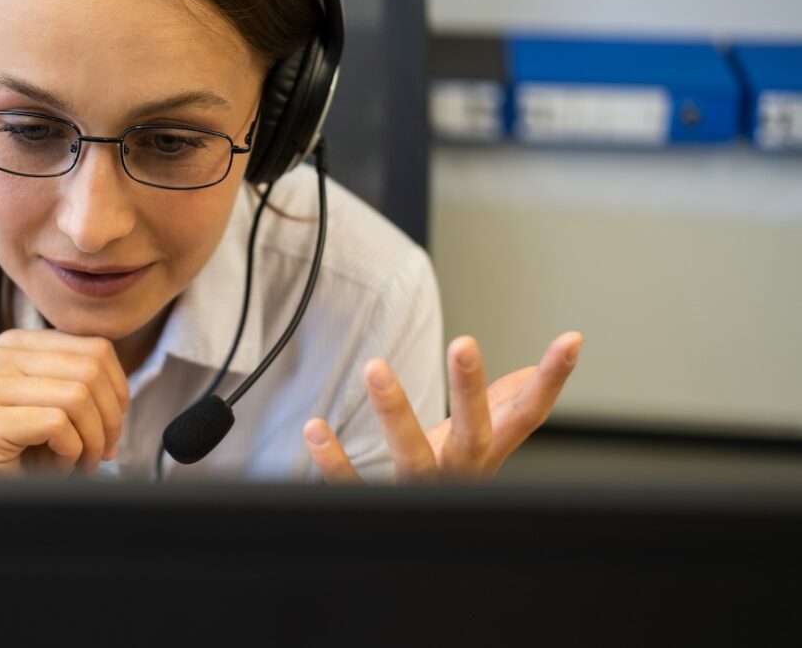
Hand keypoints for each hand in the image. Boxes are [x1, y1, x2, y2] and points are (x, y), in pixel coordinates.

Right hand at [0, 329, 129, 476]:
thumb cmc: (30, 451)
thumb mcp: (63, 403)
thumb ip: (88, 381)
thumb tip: (123, 396)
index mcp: (15, 344)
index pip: (96, 348)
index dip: (118, 391)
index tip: (112, 426)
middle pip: (89, 371)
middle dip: (109, 420)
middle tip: (103, 453)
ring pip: (77, 397)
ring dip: (91, 441)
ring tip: (81, 463)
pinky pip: (56, 424)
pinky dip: (70, 453)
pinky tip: (57, 467)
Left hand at [303, 332, 581, 482]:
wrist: (425, 545)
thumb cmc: (450, 477)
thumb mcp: (483, 442)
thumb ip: (507, 406)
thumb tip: (536, 369)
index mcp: (488, 453)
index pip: (528, 414)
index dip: (552, 379)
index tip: (571, 340)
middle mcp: (460, 474)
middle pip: (474, 433)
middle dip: (470, 389)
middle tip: (464, 343)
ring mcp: (421, 492)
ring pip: (412, 457)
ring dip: (394, 411)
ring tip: (375, 367)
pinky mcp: (380, 506)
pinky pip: (355, 487)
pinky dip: (332, 461)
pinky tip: (314, 428)